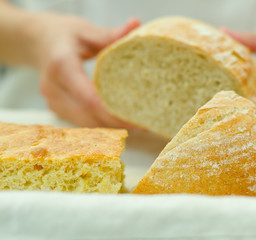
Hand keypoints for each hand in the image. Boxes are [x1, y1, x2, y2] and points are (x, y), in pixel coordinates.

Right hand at [29, 13, 139, 127]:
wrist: (37, 41)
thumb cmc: (63, 34)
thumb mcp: (86, 30)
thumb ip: (111, 34)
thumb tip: (136, 25)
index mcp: (62, 65)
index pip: (88, 98)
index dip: (112, 113)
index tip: (135, 119)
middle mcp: (53, 87)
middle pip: (87, 116)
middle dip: (115, 123)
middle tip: (143, 124)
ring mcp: (52, 100)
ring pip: (83, 123)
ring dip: (108, 127)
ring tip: (135, 124)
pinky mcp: (55, 107)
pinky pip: (79, 120)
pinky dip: (99, 123)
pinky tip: (117, 120)